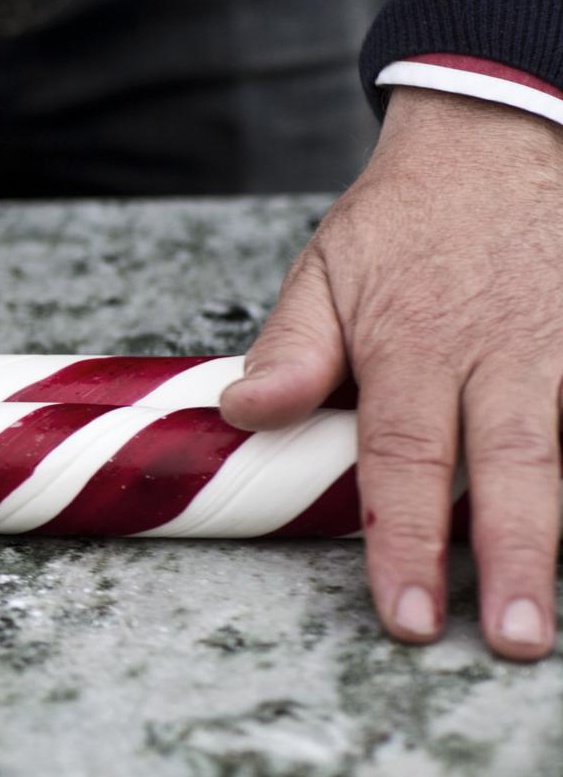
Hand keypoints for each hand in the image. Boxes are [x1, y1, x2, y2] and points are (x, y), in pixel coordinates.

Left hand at [222, 88, 562, 661]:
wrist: (503, 136)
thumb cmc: (405, 223)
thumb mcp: (327, 268)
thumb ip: (292, 349)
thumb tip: (245, 412)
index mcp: (416, 343)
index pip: (403, 459)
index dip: (404, 542)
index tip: (410, 617)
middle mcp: (503, 353)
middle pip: (514, 468)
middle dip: (517, 560)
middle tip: (519, 640)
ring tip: (559, 612)